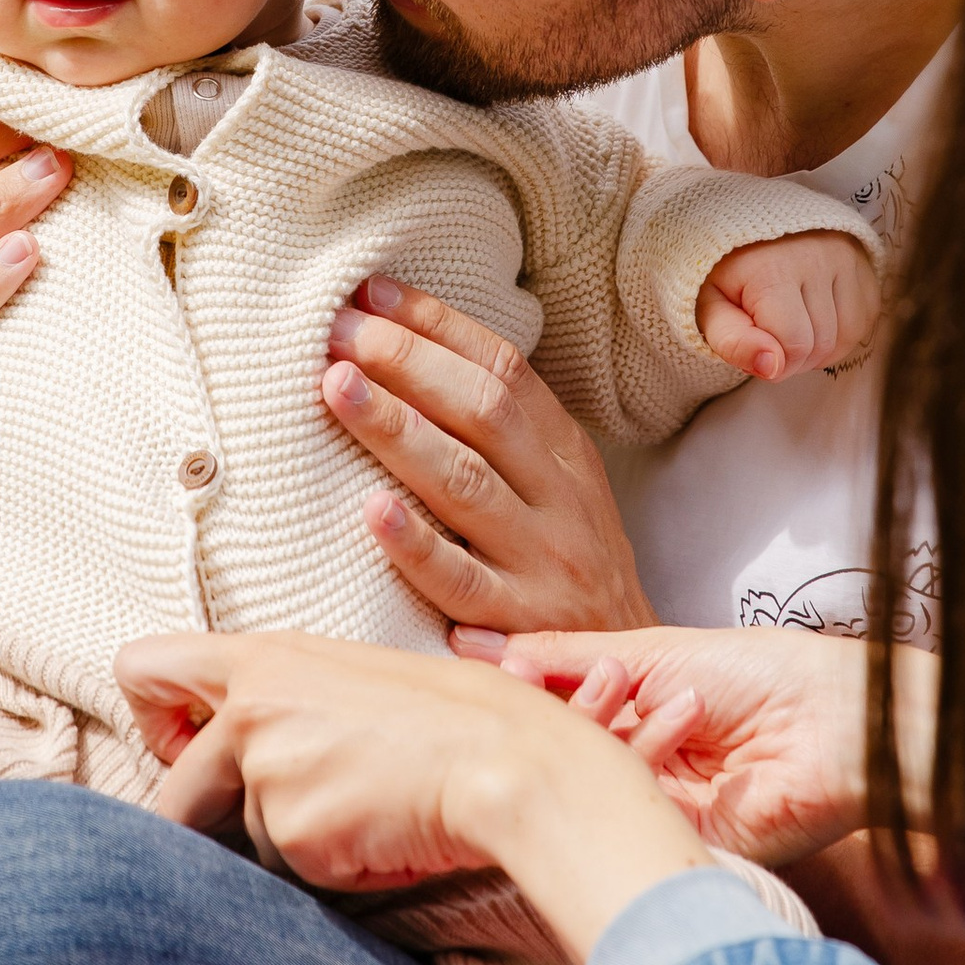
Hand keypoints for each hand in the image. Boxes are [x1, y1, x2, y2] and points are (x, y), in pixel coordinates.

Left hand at [117, 625, 705, 964]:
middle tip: (274, 816)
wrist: (512, 760)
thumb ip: (280, 705)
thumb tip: (235, 759)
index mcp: (263, 657)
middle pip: (171, 790)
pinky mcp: (293, 832)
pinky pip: (289, 871)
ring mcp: (267, 772)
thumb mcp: (349, 678)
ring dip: (287, 843)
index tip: (186, 744)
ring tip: (363, 809)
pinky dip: (327, 866)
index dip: (151, 718)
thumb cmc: (447, 717)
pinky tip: (379, 834)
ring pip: (242, 836)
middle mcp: (249, 708)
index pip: (140, 667)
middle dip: (199, 821)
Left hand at [320, 276, 656, 635]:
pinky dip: (415, 545)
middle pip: (482, 412)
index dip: (438, 325)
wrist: (627, 671)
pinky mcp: (517, 625)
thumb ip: (504, 430)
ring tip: (337, 387)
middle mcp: (558, 498)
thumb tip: (409, 350)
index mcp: (565, 454)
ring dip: (397, 430)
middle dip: (406, 362)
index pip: (504, 368)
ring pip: (465, 484)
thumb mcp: (561, 487)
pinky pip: (460, 582)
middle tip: (337, 331)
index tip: (372, 293)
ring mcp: (540, 561)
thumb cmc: (569, 567)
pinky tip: (371, 513)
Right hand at [452, 622, 911, 874]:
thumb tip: (475, 643)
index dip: (522, 691)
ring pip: (587, 779)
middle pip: (561, 750)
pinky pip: (625, 810)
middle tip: (536, 681)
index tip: (485, 668)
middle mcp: (635, 763)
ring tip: (624, 689)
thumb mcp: (649, 650)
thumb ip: (562, 656)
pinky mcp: (671, 840)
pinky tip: (660, 721)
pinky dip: (633, 763)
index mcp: (629, 716)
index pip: (552, 712)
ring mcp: (652, 804)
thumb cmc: (758, 674)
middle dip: (552, 711)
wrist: (834, 721)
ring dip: (598, 728)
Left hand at [698, 228, 880, 383]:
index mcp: (773, 269)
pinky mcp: (862, 261)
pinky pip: (865, 318)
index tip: (757, 351)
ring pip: (849, 335)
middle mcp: (816, 257)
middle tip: (772, 343)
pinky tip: (817, 323)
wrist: (746, 224)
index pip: (795, 344)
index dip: (776, 363)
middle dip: (797, 359)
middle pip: (823, 343)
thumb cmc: (724, 273)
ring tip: (793, 335)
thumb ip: (733, 342)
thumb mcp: (710, 307)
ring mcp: (844, 256)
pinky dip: (843, 334)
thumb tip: (771, 368)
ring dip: (822, 350)